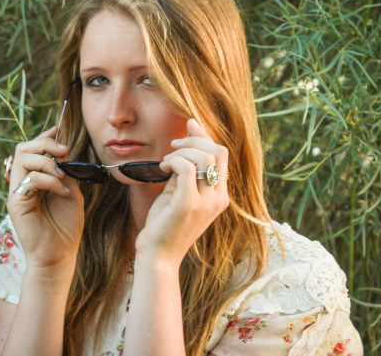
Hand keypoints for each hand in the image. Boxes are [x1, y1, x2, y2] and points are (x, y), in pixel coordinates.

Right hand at [6, 127, 84, 271]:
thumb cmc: (66, 226)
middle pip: (22, 148)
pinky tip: (62, 191)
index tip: (59, 131)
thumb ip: (65, 171)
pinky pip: (30, 178)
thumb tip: (64, 150)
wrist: (60, 254)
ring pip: (23, 158)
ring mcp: (17, 192)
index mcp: (34, 179)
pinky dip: (50, 180)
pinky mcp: (16, 203)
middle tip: (64, 152)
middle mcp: (22, 183)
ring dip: (48, 162)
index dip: (43, 137)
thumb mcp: (70, 191)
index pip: (31, 149)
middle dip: (44, 144)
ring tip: (63, 176)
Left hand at [135, 119, 228, 266]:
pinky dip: (173, 161)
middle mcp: (218, 198)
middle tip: (173, 146)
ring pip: (204, 157)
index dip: (205, 136)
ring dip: (181, 151)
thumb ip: (185, 171)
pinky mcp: (188, 205)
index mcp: (220, 196)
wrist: (158, 255)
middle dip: (193, 140)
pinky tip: (163, 168)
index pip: (222, 155)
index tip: (189, 125)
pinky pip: (186, 168)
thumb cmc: (165, 224)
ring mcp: (206, 202)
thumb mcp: (178, 192)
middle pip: (218, 151)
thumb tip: (185, 142)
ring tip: (166, 161)